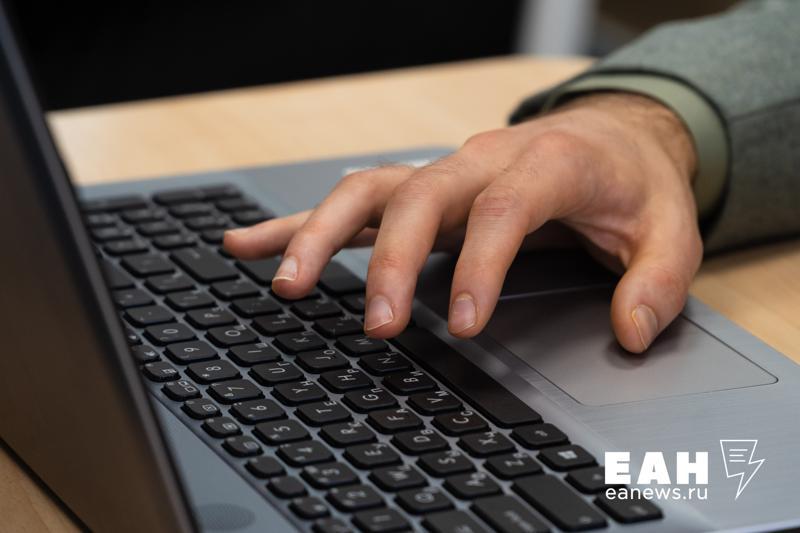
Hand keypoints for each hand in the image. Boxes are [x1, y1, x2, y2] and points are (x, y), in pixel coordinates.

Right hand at [224, 92, 700, 352]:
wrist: (610, 136)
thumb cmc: (631, 183)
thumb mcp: (671, 229)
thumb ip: (657, 282)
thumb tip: (630, 333)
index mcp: (549, 162)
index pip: (504, 208)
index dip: (482, 265)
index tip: (467, 325)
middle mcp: (483, 160)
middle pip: (421, 197)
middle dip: (392, 262)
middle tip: (378, 325)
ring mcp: (445, 174)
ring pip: (369, 190)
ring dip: (322, 233)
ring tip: (283, 281)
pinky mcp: (422, 191)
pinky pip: (353, 200)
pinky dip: (300, 221)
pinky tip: (253, 243)